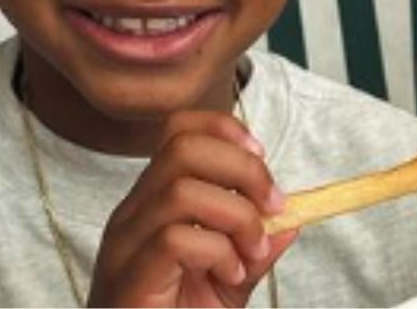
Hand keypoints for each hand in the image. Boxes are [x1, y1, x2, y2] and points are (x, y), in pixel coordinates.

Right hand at [88, 112, 297, 306]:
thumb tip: (291, 218)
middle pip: (182, 147)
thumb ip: (256, 251)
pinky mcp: (128, 278)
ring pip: (180, 189)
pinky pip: (174, 239)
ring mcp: (125, 246)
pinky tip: (229, 275)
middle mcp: (132, 215)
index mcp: (153, 204)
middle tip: (272, 206)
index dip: (225, 131)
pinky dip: (216, 250)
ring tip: (250, 251)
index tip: (263, 161)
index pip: (179, 131)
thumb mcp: (228, 285)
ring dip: (234, 214)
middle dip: (242, 168)